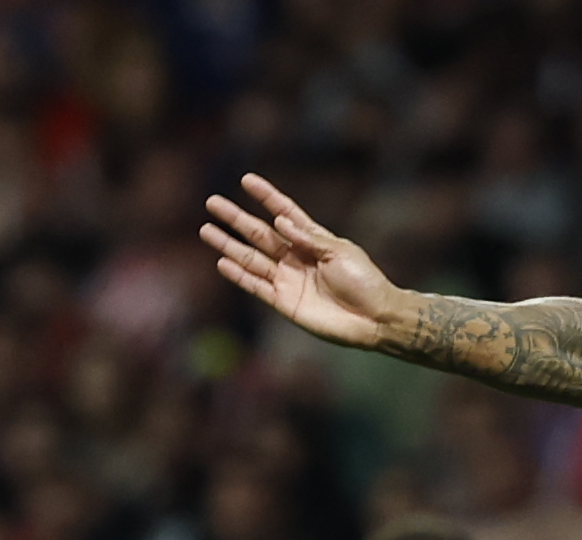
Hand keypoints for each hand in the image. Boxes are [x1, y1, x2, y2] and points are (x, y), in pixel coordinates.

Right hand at [200, 174, 405, 349]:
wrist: (374, 318)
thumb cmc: (364, 281)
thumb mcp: (340, 252)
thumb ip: (308, 238)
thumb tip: (279, 221)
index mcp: (313, 240)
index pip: (284, 213)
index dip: (266, 197)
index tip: (246, 180)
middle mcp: (296, 258)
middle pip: (259, 234)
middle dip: (236, 219)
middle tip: (212, 202)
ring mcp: (289, 280)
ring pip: (252, 259)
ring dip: (229, 245)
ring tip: (206, 230)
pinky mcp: (285, 302)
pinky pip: (257, 287)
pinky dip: (240, 275)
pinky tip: (222, 262)